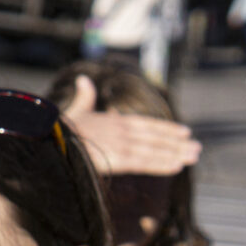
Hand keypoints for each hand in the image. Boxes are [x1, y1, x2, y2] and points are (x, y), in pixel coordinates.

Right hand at [60, 75, 200, 175]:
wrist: (48, 137)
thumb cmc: (58, 128)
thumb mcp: (75, 110)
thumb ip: (84, 97)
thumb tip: (82, 79)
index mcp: (114, 121)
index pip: (147, 125)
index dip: (167, 129)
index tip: (185, 132)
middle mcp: (122, 131)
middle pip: (156, 137)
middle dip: (178, 143)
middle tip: (198, 148)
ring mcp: (121, 144)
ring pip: (155, 150)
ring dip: (177, 153)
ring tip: (194, 156)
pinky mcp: (117, 158)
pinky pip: (145, 162)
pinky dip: (162, 163)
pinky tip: (178, 166)